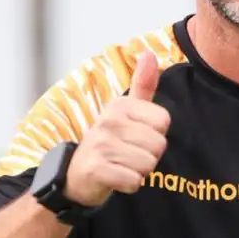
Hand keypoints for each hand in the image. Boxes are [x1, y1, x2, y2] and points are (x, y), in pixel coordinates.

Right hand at [63, 50, 169, 206]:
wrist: (75, 175)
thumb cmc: (108, 141)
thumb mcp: (125, 111)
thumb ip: (142, 85)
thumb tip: (149, 52)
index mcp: (120, 105)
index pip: (164, 122)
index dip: (155, 134)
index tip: (135, 136)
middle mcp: (108, 120)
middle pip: (159, 145)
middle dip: (148, 156)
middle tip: (127, 154)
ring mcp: (100, 144)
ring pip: (148, 165)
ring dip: (138, 171)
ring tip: (121, 165)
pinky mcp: (96, 169)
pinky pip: (134, 181)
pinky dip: (129, 185)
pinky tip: (115, 178)